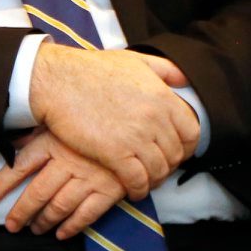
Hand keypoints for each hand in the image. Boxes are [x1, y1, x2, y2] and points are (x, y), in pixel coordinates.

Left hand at [0, 129, 126, 239]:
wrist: (137, 127)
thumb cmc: (95, 122)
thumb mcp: (62, 121)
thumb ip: (37, 133)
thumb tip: (12, 141)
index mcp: (53, 142)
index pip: (19, 166)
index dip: (0, 185)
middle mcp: (68, 162)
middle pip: (37, 192)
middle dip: (21, 212)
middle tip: (11, 225)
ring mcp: (88, 178)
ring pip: (59, 206)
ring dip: (44, 221)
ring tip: (35, 229)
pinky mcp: (109, 190)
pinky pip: (86, 214)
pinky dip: (72, 227)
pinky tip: (61, 234)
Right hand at [27, 46, 198, 198]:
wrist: (59, 80)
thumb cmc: (93, 69)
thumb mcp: (134, 60)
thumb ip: (164, 69)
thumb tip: (184, 79)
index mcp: (162, 96)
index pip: (192, 131)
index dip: (187, 146)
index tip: (176, 150)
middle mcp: (154, 118)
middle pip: (176, 154)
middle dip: (169, 164)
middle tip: (157, 167)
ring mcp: (136, 137)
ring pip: (159, 170)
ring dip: (154, 180)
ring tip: (145, 180)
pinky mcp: (115, 153)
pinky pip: (138, 180)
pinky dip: (139, 189)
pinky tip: (133, 190)